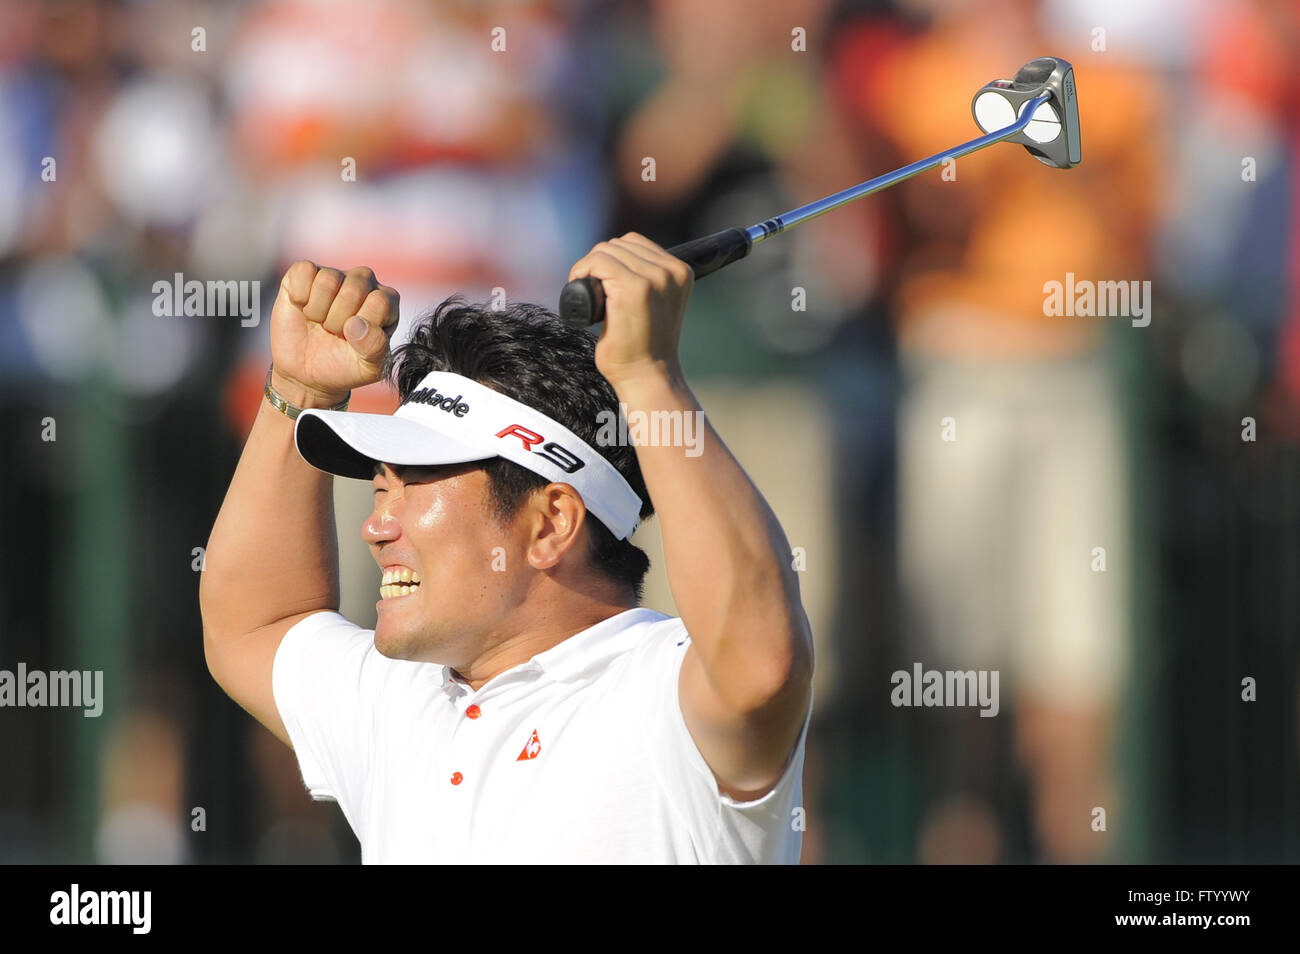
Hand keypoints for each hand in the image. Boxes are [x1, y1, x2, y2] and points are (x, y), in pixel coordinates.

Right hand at [269, 261, 398, 406]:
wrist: (307, 373)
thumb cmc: (343, 366)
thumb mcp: (368, 368)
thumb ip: (374, 348)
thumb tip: (357, 324)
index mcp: (385, 302)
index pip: (379, 303)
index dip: (361, 327)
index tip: (352, 340)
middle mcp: (364, 283)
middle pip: (354, 290)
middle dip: (337, 321)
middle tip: (333, 332)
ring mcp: (335, 275)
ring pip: (328, 280)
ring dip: (318, 311)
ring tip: (319, 321)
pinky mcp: (305, 272)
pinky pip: (305, 271)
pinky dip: (300, 295)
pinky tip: (302, 307)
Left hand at [566, 233, 692, 389]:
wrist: (647, 376)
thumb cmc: (645, 346)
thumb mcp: (656, 303)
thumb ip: (648, 278)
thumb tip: (616, 256)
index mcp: (681, 272)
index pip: (636, 243)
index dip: (612, 258)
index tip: (601, 282)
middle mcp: (671, 271)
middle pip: (620, 244)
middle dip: (599, 263)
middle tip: (591, 291)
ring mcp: (654, 278)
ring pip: (606, 250)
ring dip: (589, 267)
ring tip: (588, 292)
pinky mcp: (634, 287)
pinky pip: (598, 261)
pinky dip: (582, 271)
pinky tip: (580, 290)